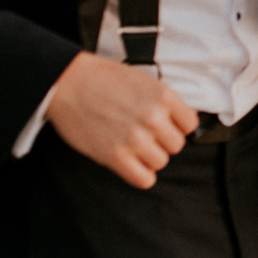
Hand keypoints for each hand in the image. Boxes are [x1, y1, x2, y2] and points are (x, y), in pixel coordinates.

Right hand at [45, 52, 198, 188]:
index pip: (190, 124)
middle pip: (176, 146)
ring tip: (132, 146)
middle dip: (161, 142)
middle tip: (143, 134)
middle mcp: (153, 117)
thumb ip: (163, 101)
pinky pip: (144, 179)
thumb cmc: (102, 79)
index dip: (176, 125)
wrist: (67, 83)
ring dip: (148, 157)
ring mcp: (135, 138)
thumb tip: (180, 123)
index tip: (164, 125)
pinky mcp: (115, 156)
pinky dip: (139, 175)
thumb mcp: (143, 80)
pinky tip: (129, 163)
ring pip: (160, 162)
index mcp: (163, 95)